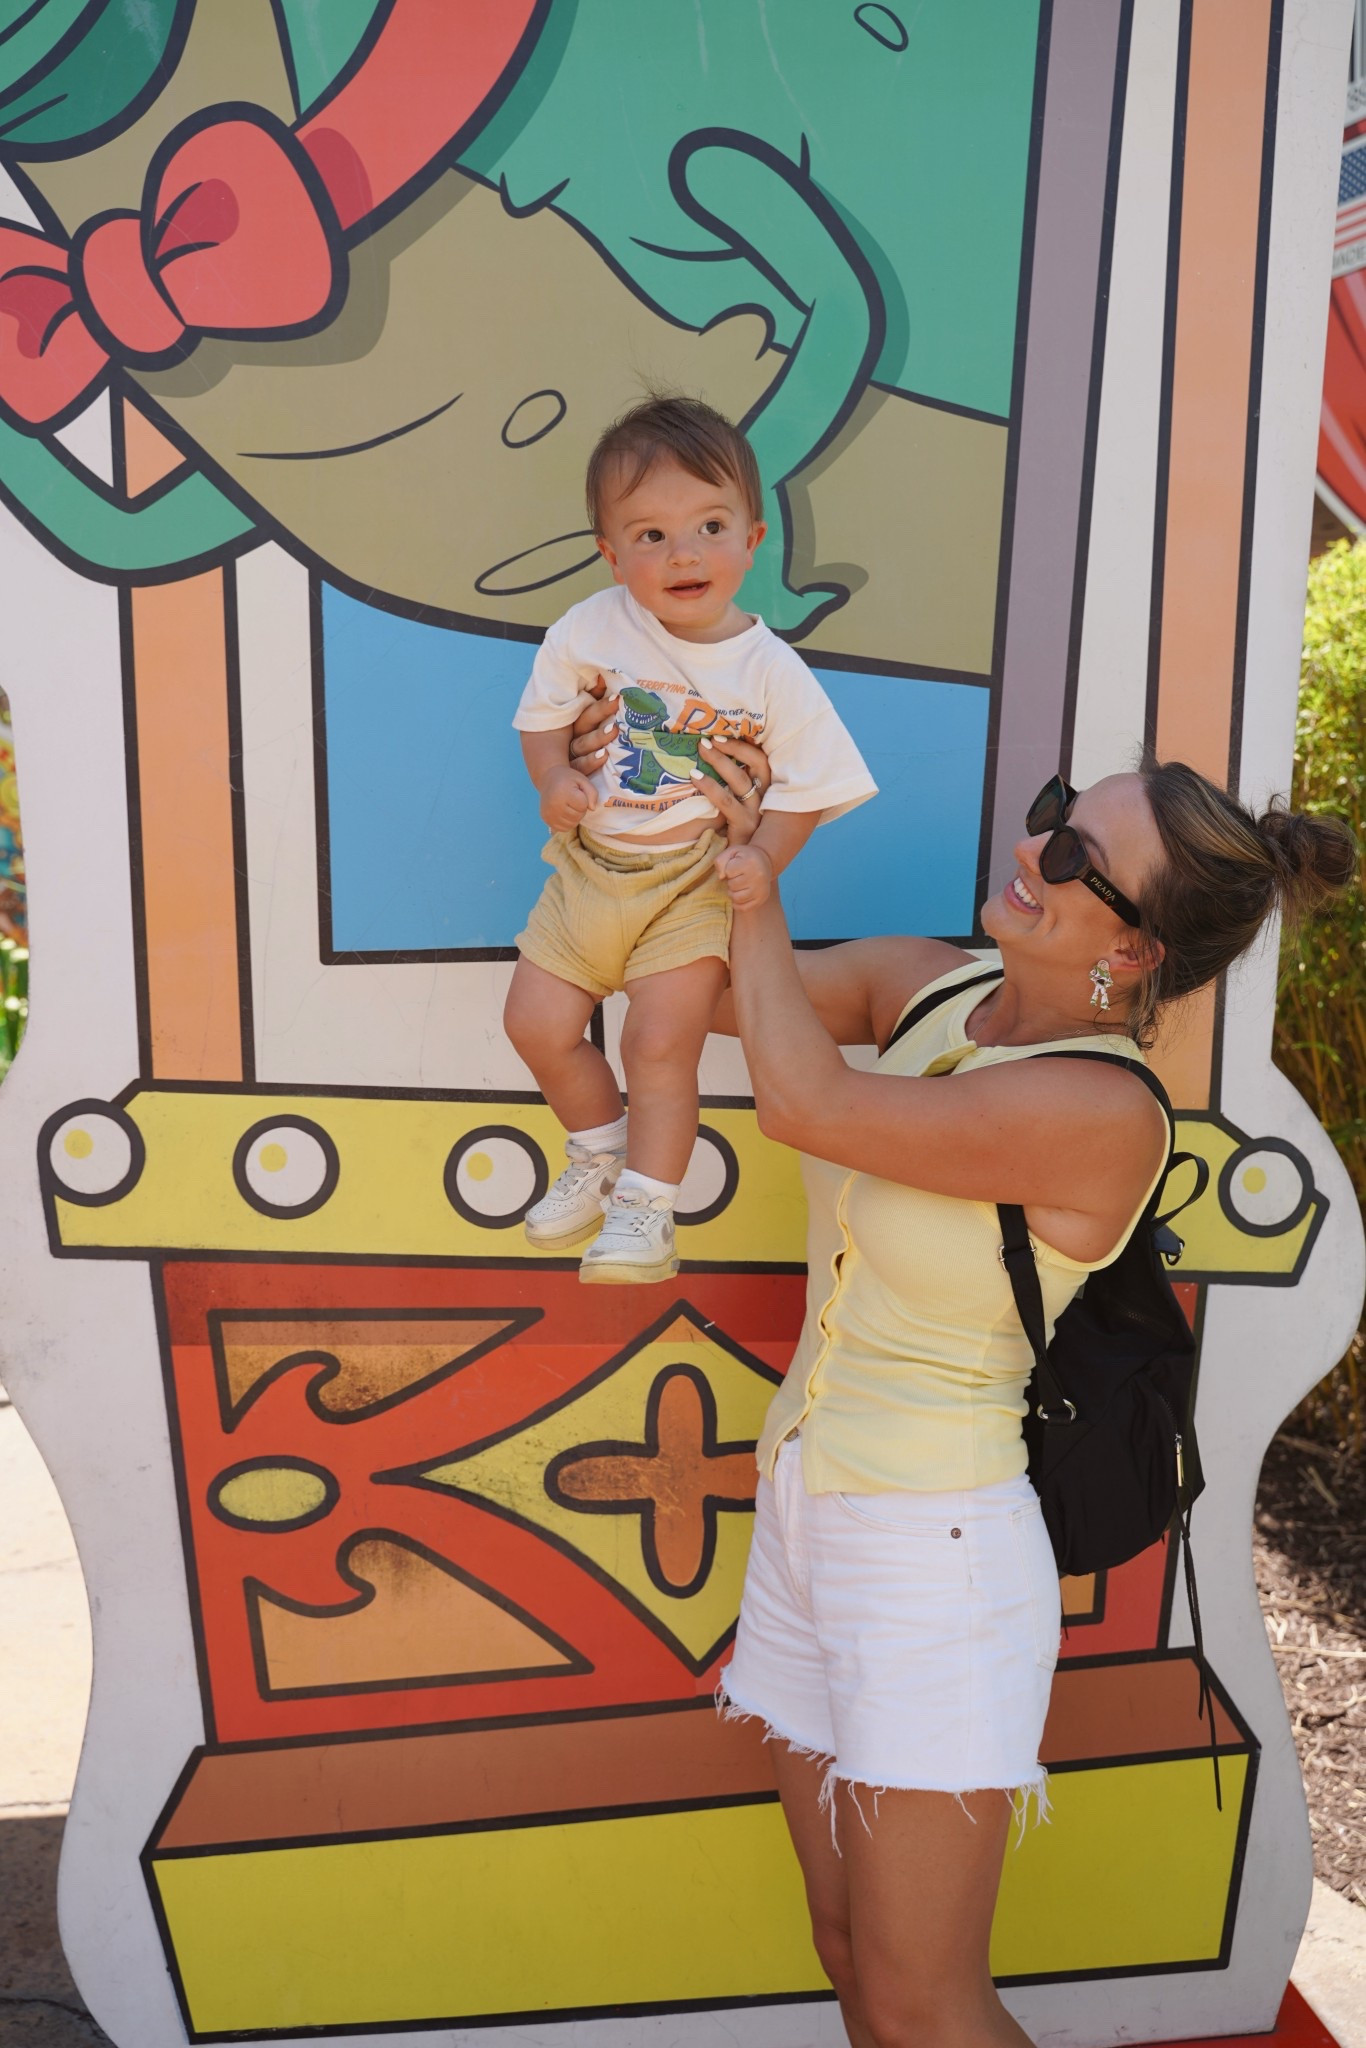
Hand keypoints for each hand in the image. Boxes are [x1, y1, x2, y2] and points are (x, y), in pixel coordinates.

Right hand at [540, 763, 596, 831]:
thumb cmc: (568, 780)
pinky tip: (563, 811)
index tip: (577, 793)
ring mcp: (549, 814)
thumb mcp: (583, 780)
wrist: (548, 779)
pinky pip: (564, 828)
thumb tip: (592, 808)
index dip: (584, 800)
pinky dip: (567, 822)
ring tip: (569, 805)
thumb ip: (592, 793)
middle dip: (580, 809)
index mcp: (563, 793)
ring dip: (574, 817)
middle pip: (578, 816)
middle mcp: (554, 805)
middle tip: (573, 800)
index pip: (583, 806)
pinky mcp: (547, 820)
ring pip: (572, 824)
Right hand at [568, 672, 619, 771]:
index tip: (613, 686)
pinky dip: (592, 761)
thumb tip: (605, 676)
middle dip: (600, 711)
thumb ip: (600, 702)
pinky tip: (604, 756)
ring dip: (598, 736)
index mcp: (579, 724)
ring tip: (614, 730)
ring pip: (582, 744)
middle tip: (617, 701)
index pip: (587, 706)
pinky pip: (580, 767)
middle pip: (584, 723)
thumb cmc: (599, 752)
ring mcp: (573, 756)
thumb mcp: (598, 726)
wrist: (569, 790)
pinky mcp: (575, 774)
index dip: (598, 695)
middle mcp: (574, 738)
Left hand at [688, 732, 772, 846]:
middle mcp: (768, 798)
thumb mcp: (745, 807)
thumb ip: (738, 787)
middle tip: (710, 738)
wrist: (750, 867)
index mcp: (770, 790)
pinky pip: (726, 801)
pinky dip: (709, 786)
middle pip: (757, 764)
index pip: (764, 759)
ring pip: (740, 779)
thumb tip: (716, 759)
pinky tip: (695, 777)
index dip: (748, 743)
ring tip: (701, 749)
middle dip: (735, 747)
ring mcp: (758, 812)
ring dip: (720, 761)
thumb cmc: (743, 832)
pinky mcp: (745, 826)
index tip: (729, 730)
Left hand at [715, 844, 772, 909]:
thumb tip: (721, 877)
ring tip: (738, 886)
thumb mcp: (732, 852)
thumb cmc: (745, 857)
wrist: (764, 861)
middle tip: (737, 877)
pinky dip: (737, 903)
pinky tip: (740, 895)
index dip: (727, 870)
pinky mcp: (761, 899)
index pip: (728, 872)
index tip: (734, 867)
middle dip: (731, 881)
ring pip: (736, 898)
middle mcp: (758, 876)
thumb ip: (721, 861)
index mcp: (750, 862)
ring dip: (733, 893)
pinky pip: (743, 908)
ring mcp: (761, 889)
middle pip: (732, 885)